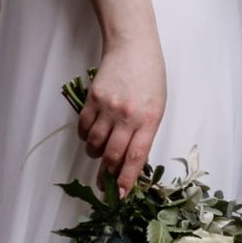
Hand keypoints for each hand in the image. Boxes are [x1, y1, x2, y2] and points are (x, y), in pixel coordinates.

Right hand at [77, 34, 165, 192]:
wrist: (133, 46)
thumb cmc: (150, 78)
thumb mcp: (157, 106)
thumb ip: (145, 132)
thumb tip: (132, 161)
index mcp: (150, 119)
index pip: (136, 157)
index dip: (126, 179)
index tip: (120, 195)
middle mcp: (128, 115)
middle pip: (112, 155)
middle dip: (107, 175)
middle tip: (103, 184)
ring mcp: (108, 107)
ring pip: (95, 144)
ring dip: (96, 155)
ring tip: (100, 153)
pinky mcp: (93, 99)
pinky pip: (84, 128)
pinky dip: (86, 137)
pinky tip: (91, 135)